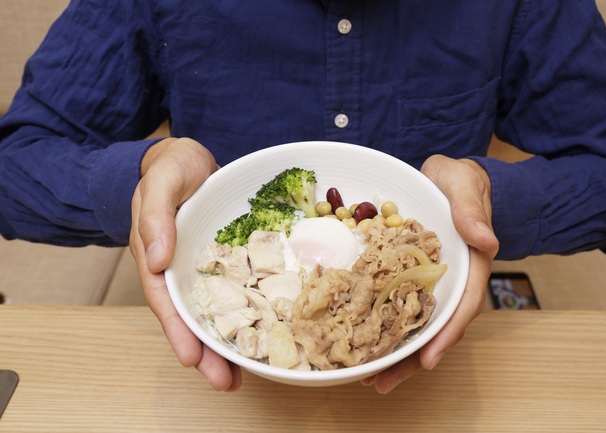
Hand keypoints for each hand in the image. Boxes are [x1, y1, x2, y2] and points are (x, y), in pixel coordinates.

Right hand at [129, 137, 241, 390]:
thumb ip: (155, 217)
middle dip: (207, 352)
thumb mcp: (161, 183)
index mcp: (157, 257)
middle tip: (228, 382)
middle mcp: (181, 270)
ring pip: (217, 311)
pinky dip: (250, 311)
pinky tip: (268, 328)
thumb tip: (157, 259)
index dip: (179, 332)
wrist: (191, 159)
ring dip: (230, 341)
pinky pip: (240, 289)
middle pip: (192, 318)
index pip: (166, 302)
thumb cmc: (170, 168)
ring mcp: (206, 268)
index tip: (192, 360)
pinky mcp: (229, 260)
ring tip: (249, 372)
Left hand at [362, 154, 498, 393]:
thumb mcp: (466, 185)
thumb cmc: (460, 181)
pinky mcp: (409, 276)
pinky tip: (362, 342)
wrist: (443, 179)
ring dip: (394, 351)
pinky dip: (382, 325)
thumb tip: (486, 240)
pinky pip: (397, 305)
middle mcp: (451, 280)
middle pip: (436, 326)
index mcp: (471, 264)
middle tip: (382, 383)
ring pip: (415, 323)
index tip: (427, 361)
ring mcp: (429, 281)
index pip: (463, 305)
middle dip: (412, 358)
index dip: (446, 335)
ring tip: (368, 377)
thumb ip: (471, 210)